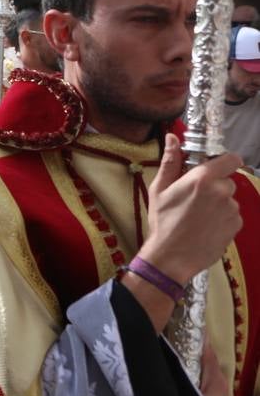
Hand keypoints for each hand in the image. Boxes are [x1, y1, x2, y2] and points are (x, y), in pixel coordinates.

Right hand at [138, 134, 241, 285]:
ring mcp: (231, 209)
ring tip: (198, 216)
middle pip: (226, 180)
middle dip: (214, 186)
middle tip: (195, 198)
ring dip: (218, 203)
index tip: (214, 167)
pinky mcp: (236, 225)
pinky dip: (222, 218)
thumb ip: (170, 161)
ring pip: (228, 199)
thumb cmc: (162, 222)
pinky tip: (205, 226)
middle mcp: (221, 192)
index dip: (224, 161)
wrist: (171, 257)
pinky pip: (232, 215)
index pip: (231, 159)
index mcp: (202, 179)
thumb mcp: (159, 189)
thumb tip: (172, 138)